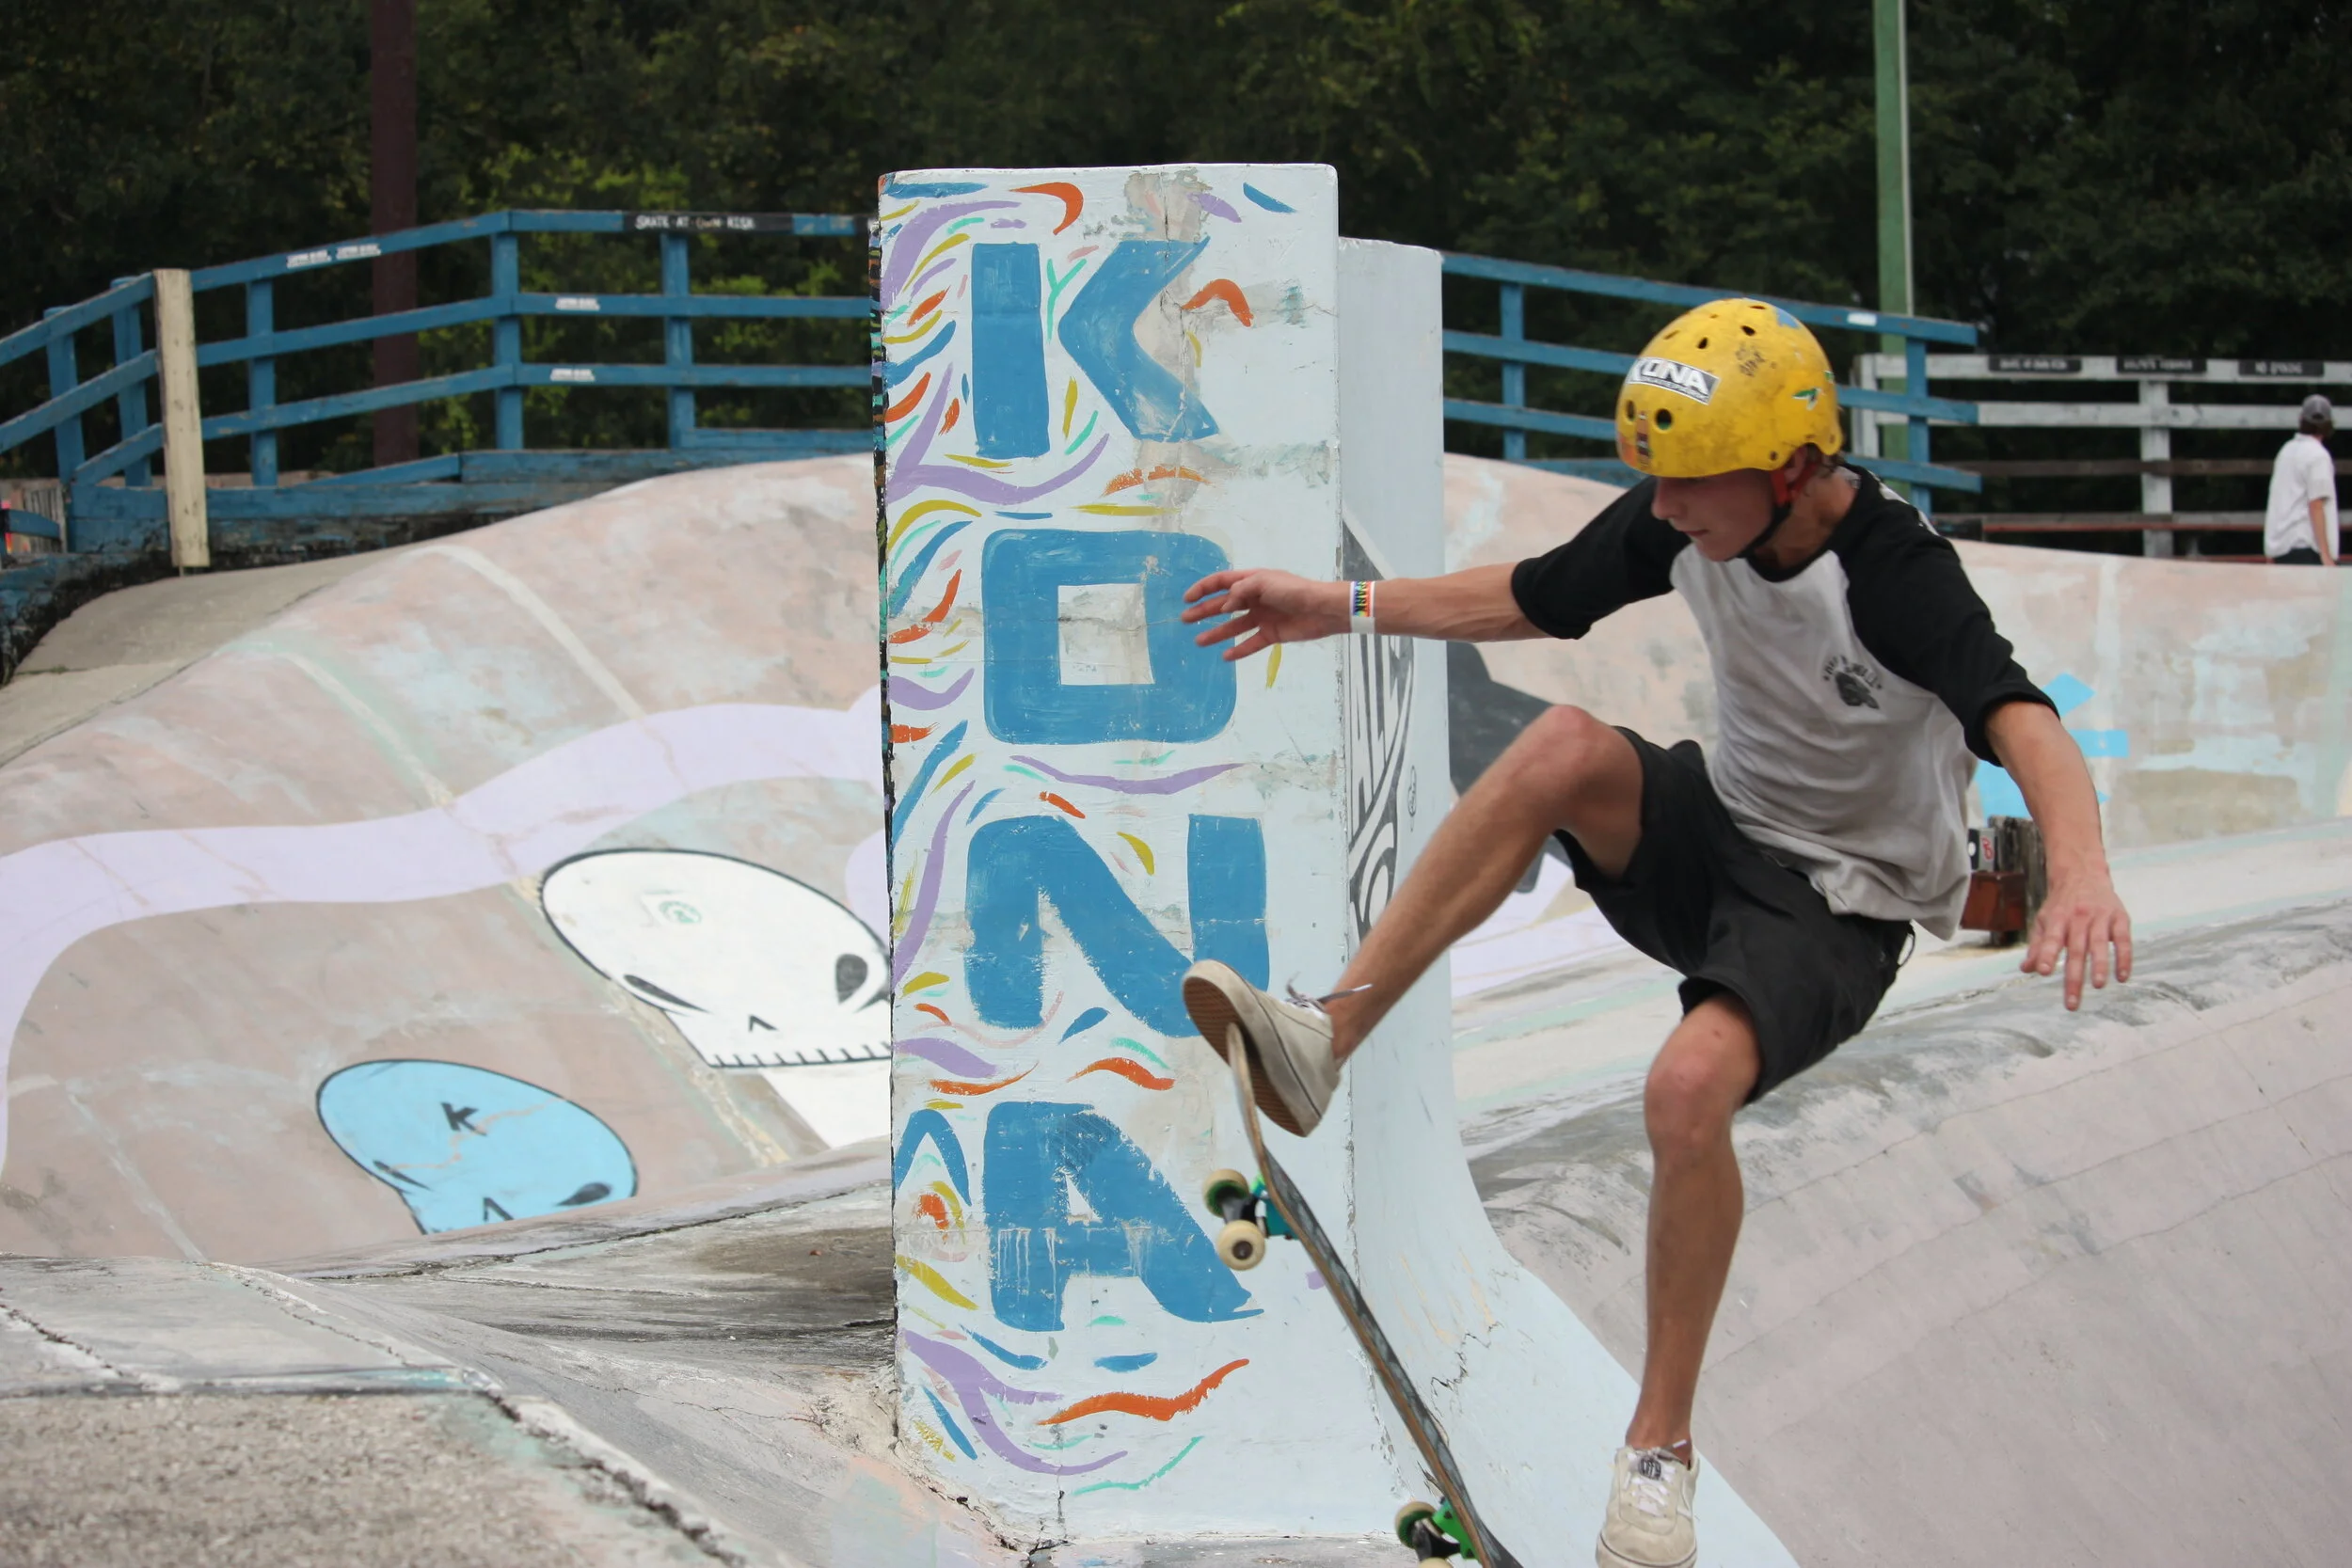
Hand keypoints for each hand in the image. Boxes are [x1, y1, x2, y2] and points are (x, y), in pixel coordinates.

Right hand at [1181, 569, 1346, 660]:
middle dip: (1204, 611)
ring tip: (1198, 641)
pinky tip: (1225, 656)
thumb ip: (1240, 590)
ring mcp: (1262, 617)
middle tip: (1185, 620)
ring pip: (1234, 626)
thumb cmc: (1294, 590)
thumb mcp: (1264, 582)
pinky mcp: (1272, 634)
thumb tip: (1224, 605)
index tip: (1187, 599)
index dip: (1203, 589)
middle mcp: (1254, 598)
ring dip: (1216, 632)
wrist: (1321, 609)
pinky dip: (1239, 650)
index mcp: (1252, 581)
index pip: (1222, 582)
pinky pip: (1251, 643)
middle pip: (1223, 605)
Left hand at [2020, 866, 2132, 1008]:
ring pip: (2099, 944)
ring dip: (2099, 965)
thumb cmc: (2061, 904)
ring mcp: (2100, 917)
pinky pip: (2123, 940)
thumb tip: (2026, 969)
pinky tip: (2122, 976)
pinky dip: (2124, 958)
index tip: (2043, 972)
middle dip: (2074, 977)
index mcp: (2057, 918)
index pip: (2050, 938)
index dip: (2046, 954)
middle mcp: (2078, 917)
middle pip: (2076, 949)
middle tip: (2072, 1003)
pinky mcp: (2119, 917)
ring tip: (2097, 985)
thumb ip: (2037, 945)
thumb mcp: (2043, 919)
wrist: (2083, 874)